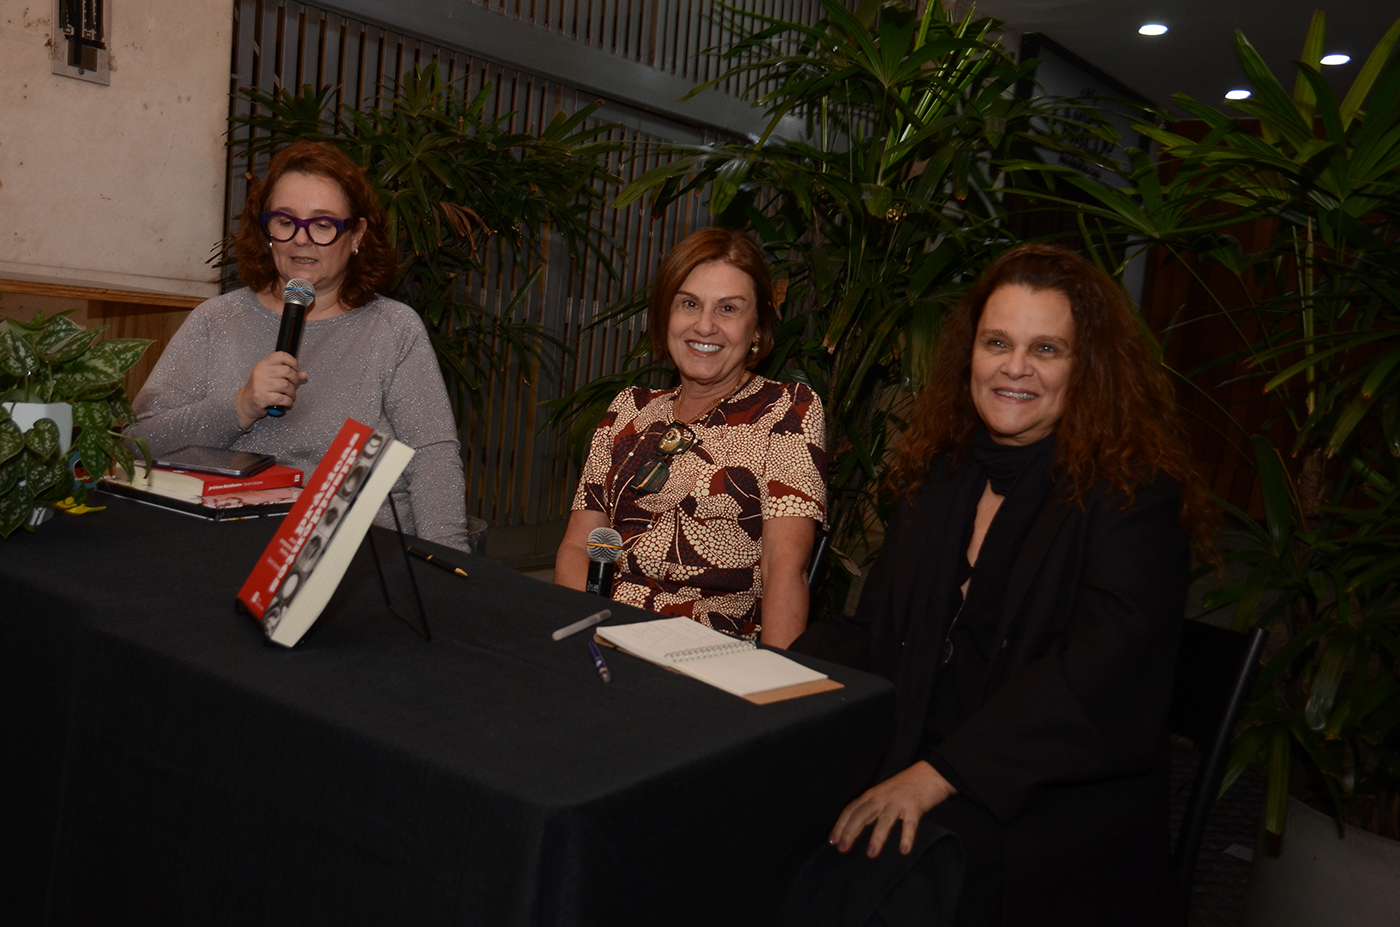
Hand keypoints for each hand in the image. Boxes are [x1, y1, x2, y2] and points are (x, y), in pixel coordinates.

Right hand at [236, 352, 307, 428]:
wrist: (246, 402)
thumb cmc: (261, 388)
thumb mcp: (272, 377)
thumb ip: (288, 374)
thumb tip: (304, 374)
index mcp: (263, 364)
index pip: (281, 356)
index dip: (293, 362)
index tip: (297, 370)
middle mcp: (261, 372)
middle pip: (287, 371)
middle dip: (295, 380)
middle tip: (294, 386)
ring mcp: (260, 384)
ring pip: (286, 386)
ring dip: (292, 393)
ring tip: (290, 396)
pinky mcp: (261, 397)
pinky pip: (282, 398)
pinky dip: (289, 401)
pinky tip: (287, 402)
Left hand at [829, 761, 956, 857]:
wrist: (930, 773)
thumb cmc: (905, 787)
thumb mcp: (883, 794)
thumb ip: (870, 809)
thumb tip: (855, 827)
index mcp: (872, 795)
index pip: (852, 809)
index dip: (841, 824)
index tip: (832, 840)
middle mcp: (882, 797)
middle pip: (862, 814)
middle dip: (850, 831)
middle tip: (842, 848)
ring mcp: (898, 801)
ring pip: (884, 819)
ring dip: (877, 837)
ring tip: (871, 854)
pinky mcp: (915, 806)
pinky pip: (910, 823)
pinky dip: (907, 836)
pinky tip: (904, 850)